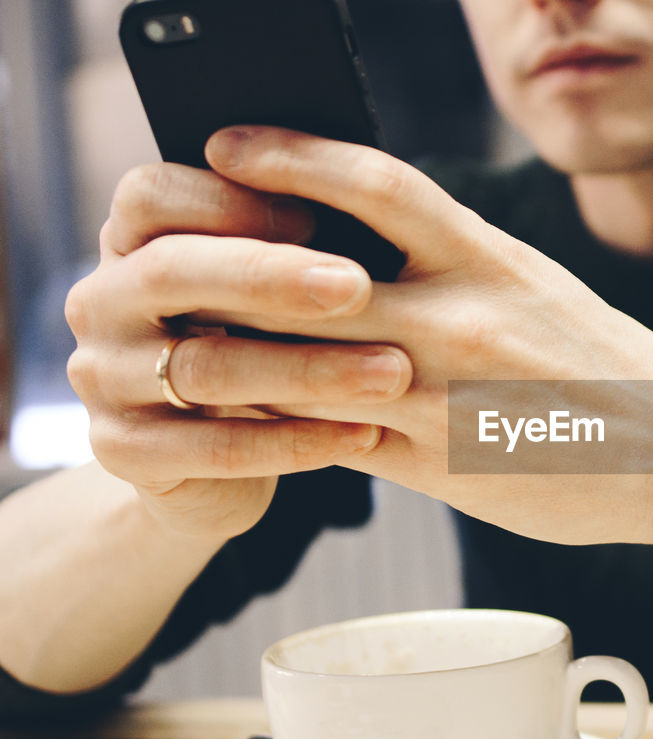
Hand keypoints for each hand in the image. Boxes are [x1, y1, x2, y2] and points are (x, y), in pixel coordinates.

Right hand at [65, 161, 403, 540]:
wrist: (205, 469)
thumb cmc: (255, 350)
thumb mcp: (259, 294)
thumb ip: (285, 250)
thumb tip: (364, 213)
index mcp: (130, 244)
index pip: (152, 194)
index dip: (230, 197)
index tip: (320, 212)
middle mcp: (100, 302)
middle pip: (174, 271)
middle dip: (273, 277)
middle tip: (359, 287)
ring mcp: (102, 379)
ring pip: (206, 368)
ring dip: (308, 370)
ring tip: (391, 371)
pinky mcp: (121, 452)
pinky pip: (217, 448)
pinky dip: (296, 441)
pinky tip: (365, 433)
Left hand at [85, 126, 652, 545]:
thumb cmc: (604, 360)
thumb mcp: (534, 281)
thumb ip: (453, 259)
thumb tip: (362, 241)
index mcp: (492, 258)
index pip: (376, 186)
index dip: (291, 158)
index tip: (226, 144)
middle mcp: (464, 318)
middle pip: (309, 280)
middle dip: (224, 264)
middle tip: (161, 248)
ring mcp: (447, 396)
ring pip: (303, 369)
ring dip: (232, 355)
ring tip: (183, 339)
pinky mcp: (440, 467)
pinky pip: (335, 438)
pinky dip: (283, 424)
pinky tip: (249, 417)